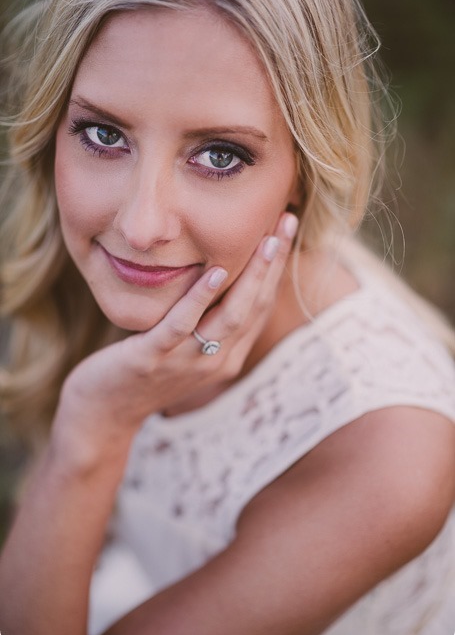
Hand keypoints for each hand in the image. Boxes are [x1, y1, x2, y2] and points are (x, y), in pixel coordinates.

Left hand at [52, 212, 298, 464]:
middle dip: (273, 263)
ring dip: (252, 277)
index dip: (276, 268)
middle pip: (255, 307)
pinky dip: (200, 299)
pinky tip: (214, 272)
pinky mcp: (153, 359)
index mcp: (228, 355)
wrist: (105, 414)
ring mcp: (187, 362)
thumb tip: (220, 276)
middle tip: (287, 221)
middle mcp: (217, 361)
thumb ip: (207, 320)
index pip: (261, 306)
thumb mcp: (185, 347)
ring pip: (230, 317)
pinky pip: (182, 326)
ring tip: (266, 242)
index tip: (285, 229)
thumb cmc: (144, 371)